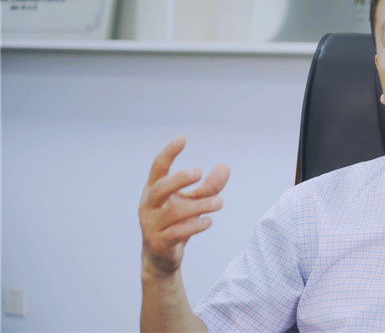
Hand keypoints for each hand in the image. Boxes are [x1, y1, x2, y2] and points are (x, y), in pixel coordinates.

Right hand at [139, 135, 228, 278]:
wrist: (161, 258)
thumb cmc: (175, 223)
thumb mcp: (192, 202)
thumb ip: (208, 186)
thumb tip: (225, 166)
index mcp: (153, 191)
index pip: (157, 168)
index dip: (168, 153)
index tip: (182, 138)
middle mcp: (148, 206)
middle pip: (159, 188)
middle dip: (178, 179)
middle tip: (199, 171)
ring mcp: (151, 226)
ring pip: (173, 212)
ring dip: (199, 205)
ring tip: (220, 202)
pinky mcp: (159, 243)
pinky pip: (177, 233)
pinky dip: (195, 225)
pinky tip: (209, 221)